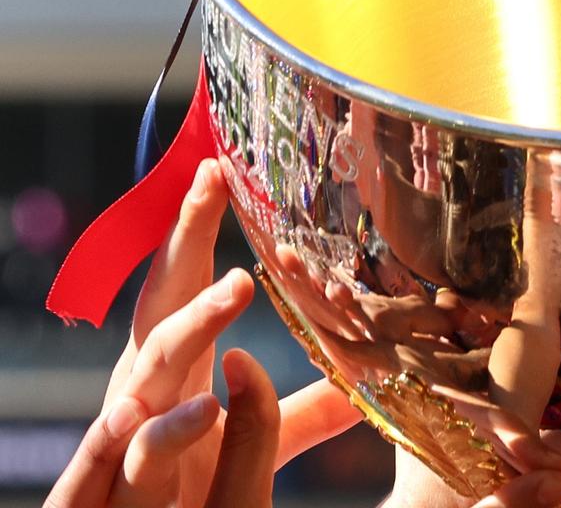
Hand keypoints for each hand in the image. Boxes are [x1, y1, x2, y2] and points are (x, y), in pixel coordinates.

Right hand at [46, 159, 362, 506]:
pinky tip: (185, 408)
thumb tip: (364, 388)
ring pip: (150, 367)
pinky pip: (131, 453)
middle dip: (183, 239)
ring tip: (236, 285)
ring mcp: (124, 430)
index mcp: (171, 367)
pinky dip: (151, 431)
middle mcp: (141, 386)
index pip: (185, 283)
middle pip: (162, 300)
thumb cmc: (179, 481)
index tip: (220, 167)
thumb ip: (299, 412)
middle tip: (211, 179)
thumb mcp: (246, 439)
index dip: (197, 227)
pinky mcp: (115, 486)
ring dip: (191, 325)